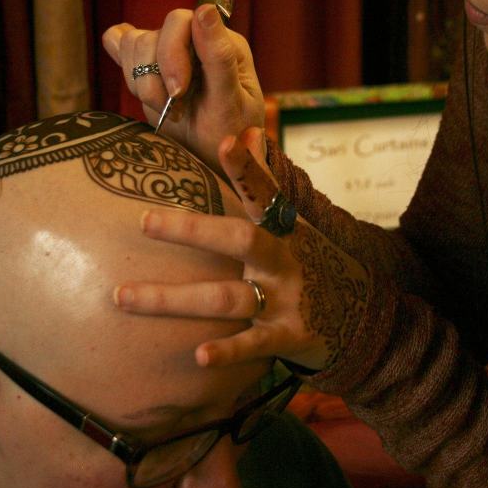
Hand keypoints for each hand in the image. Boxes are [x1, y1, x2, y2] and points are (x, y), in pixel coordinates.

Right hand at [101, 6, 265, 174]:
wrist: (216, 160)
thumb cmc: (231, 134)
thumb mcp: (231, 102)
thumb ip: (219, 56)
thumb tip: (205, 9)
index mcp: (220, 42)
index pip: (180, 21)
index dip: (170, 54)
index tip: (178, 93)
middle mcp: (193, 41)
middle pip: (149, 36)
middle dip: (154, 78)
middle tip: (174, 111)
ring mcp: (169, 52)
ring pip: (131, 46)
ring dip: (143, 85)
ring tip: (168, 111)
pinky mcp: (149, 66)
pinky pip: (119, 44)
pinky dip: (123, 67)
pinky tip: (141, 88)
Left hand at [113, 127, 371, 370]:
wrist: (364, 319)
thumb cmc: (312, 262)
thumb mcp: (294, 222)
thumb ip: (264, 180)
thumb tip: (247, 130)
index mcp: (283, 229)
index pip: (264, 192)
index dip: (248, 168)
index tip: (229, 141)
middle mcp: (284, 259)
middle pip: (239, 240)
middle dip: (192, 230)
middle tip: (143, 221)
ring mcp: (287, 299)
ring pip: (226, 297)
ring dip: (174, 299)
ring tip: (123, 297)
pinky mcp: (289, 337)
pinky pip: (254, 344)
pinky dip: (228, 351)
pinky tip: (199, 357)